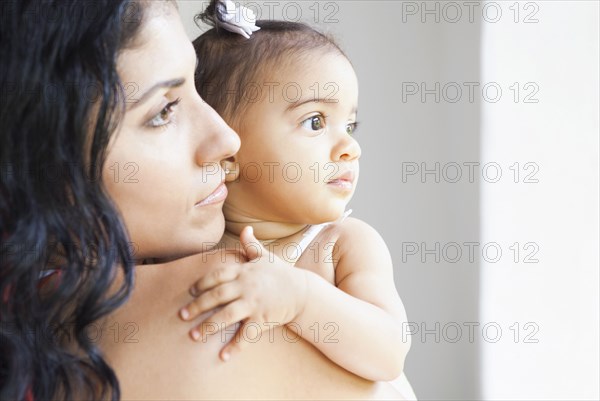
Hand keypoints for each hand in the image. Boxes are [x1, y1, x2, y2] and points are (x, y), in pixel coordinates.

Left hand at [179, 226, 307, 360]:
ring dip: (208, 327)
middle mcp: (246, 286)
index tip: (190, 292)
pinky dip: (234, 347)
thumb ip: (251, 244)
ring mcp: (254, 303)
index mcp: (244, 271)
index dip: (202, 283)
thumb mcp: (266, 257)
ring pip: (226, 316)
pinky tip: (223, 357)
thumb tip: (245, 228)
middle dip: (197, 306)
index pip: (217, 275)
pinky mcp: (262, 319)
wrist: (303, 292)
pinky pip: (246, 335)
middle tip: (182, 315)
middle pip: (216, 296)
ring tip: (193, 336)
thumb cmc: (282, 274)